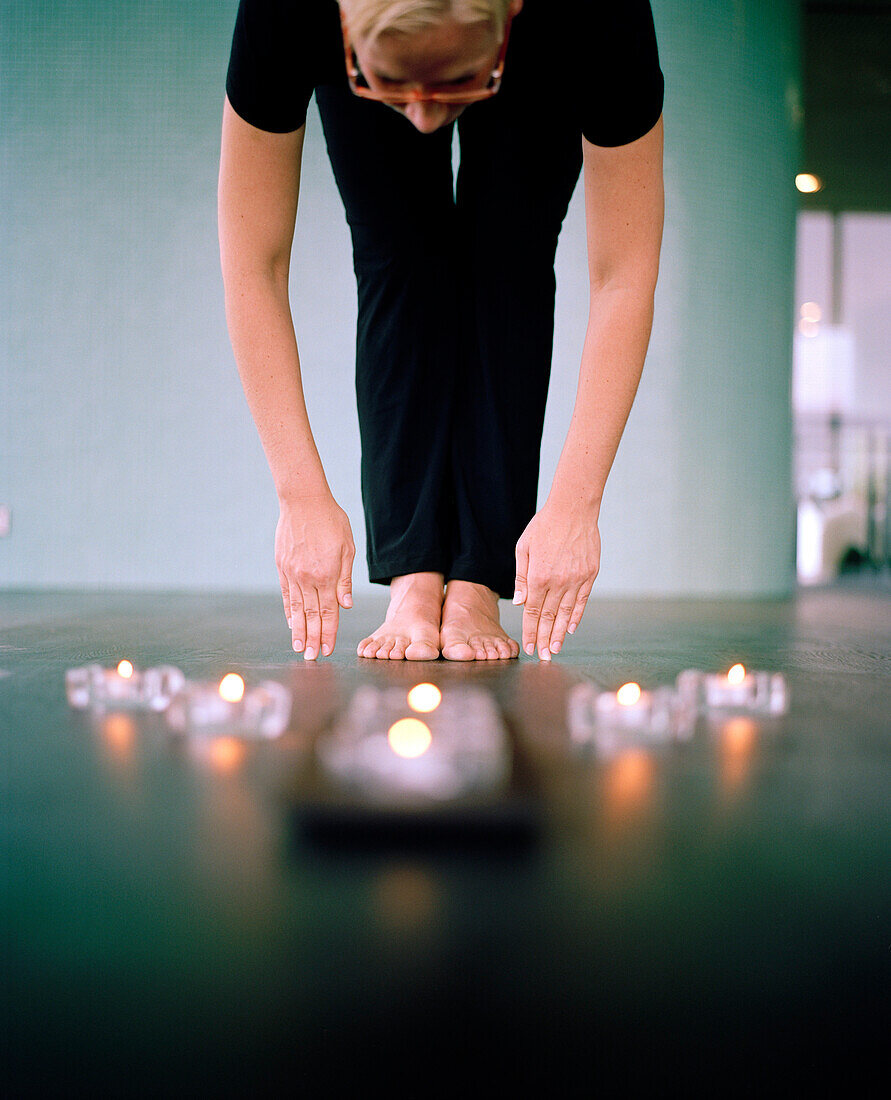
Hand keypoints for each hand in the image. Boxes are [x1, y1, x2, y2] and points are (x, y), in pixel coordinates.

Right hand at [275, 495, 354, 659]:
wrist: (303, 501)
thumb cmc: (331, 522)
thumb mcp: (347, 548)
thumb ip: (345, 580)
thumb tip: (345, 606)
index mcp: (327, 575)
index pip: (328, 612)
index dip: (329, 633)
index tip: (328, 650)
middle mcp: (308, 579)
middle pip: (311, 616)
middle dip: (313, 639)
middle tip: (311, 658)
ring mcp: (292, 574)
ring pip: (296, 609)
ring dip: (298, 631)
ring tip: (298, 648)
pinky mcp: (282, 567)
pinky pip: (286, 595)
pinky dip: (288, 611)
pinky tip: (290, 623)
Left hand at [513, 502, 600, 660]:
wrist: (573, 510)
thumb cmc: (544, 527)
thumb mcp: (524, 549)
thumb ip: (522, 577)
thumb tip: (521, 604)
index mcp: (539, 577)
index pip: (533, 612)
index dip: (531, 632)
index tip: (529, 647)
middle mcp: (558, 582)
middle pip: (550, 618)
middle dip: (545, 639)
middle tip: (543, 657)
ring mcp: (576, 580)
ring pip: (567, 614)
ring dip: (561, 634)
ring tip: (556, 649)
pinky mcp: (590, 575)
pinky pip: (582, 601)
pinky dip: (576, 616)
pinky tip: (571, 629)